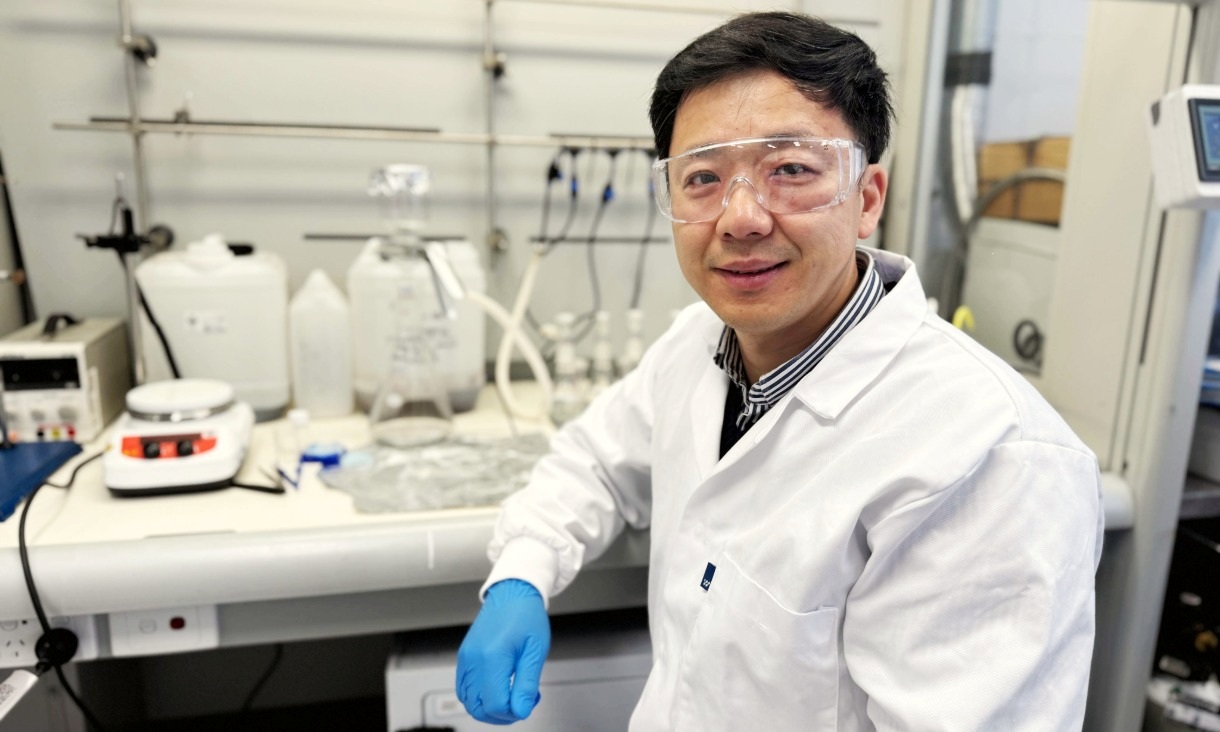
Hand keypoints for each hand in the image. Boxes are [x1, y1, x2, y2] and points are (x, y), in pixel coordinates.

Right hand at [456, 579, 550, 723]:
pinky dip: (478, 696)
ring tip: (510, 694)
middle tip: (520, 702)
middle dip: (500, 714)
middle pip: (477, 708)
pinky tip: (497, 688)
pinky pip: (463, 688)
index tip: (527, 703)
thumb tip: (522, 710)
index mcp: (492, 657)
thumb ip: (527, 684)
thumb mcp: (535, 651)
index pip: (494, 705)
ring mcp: (466, 659)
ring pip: (468, 701)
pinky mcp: (464, 657)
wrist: (512, 593)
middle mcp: (473, 660)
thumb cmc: (526, 617)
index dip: (512, 713)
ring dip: (488, 707)